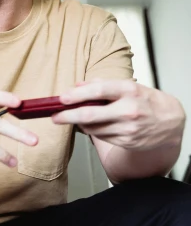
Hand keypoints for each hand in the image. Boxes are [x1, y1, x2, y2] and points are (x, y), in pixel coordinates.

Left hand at [54, 79, 185, 150]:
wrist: (170, 122)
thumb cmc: (146, 100)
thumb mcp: (127, 86)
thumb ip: (101, 84)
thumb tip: (76, 86)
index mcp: (129, 91)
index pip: (98, 90)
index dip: (77, 95)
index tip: (62, 98)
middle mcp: (129, 110)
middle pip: (90, 115)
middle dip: (67, 116)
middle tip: (54, 116)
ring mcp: (128, 128)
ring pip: (92, 128)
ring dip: (79, 124)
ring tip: (75, 117)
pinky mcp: (127, 142)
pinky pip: (101, 137)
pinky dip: (92, 131)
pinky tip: (93, 125)